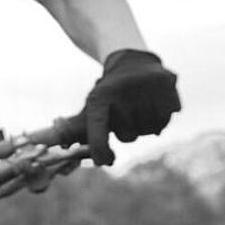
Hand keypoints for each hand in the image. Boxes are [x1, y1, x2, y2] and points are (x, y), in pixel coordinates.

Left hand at [81, 49, 180, 164]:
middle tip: (124, 112)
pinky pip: (164, 122)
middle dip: (126, 131)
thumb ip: (77, 131)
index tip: (104, 162)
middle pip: (127, 137)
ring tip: (138, 105)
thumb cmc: (108, 94)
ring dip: (144, 126)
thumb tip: (57, 146)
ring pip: (148, 131)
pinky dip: (160, 119)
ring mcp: (147, 90)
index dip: (100, 149)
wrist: (132, 62)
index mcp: (100, 98)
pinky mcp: (168, 89)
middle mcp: (122, 93)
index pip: (97, 130)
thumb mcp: (92, 106)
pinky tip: (153, 103)